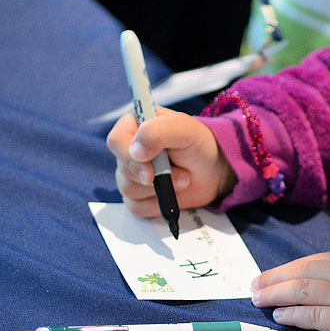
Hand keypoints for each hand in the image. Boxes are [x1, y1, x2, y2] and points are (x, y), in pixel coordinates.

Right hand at [106, 107, 236, 216]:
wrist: (214, 170)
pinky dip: (156, 204)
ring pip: (128, 189)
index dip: (129, 156)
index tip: (151, 168)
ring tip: (183, 179)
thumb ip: (158, 131)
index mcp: (134, 124)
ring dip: (160, 189)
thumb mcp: (184, 128)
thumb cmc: (199, 144)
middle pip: (123, 168)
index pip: (115, 141)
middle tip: (181, 173)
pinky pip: (136, 206)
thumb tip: (135, 152)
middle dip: (155, 175)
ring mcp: (131, 172)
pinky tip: (172, 193)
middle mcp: (128, 148)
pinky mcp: (138, 194)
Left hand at [250, 249, 329, 330]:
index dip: (292, 267)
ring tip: (259, 299)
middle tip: (255, 285)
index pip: (318, 260)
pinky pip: (316, 316)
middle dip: (276, 278)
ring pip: (304, 291)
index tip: (275, 273)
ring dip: (277, 295)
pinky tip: (281, 316)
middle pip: (305, 272)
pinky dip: (295, 315)